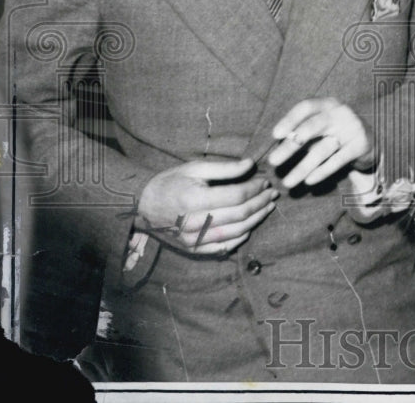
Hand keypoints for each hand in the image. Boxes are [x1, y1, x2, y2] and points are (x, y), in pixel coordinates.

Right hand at [136, 158, 277, 255]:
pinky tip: (250, 226)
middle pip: (240, 215)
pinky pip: (223, 248)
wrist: (141, 206)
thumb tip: (251, 164)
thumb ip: (225, 168)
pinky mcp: (192, 249)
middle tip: (273, 194)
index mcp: (194, 199)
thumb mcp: (194, 168)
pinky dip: (240, 238)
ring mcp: (193, 239)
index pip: (237, 196)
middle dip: (261, 203)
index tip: (266, 181)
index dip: (255, 188)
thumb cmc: (169, 182)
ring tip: (267, 207)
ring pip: (236, 232)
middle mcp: (194, 222)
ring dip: (256, 220)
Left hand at [268, 97, 371, 187]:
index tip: (275, 135)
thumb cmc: (336, 132)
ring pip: (323, 149)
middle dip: (291, 146)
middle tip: (273, 161)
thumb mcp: (321, 127)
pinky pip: (337, 161)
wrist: (370, 141)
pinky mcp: (360, 145)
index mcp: (327, 104)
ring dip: (302, 167)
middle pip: (312, 127)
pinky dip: (321, 172)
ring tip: (287, 182)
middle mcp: (340, 112)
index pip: (306, 107)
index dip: (289, 119)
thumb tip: (277, 147)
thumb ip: (302, 132)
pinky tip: (308, 181)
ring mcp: (352, 128)